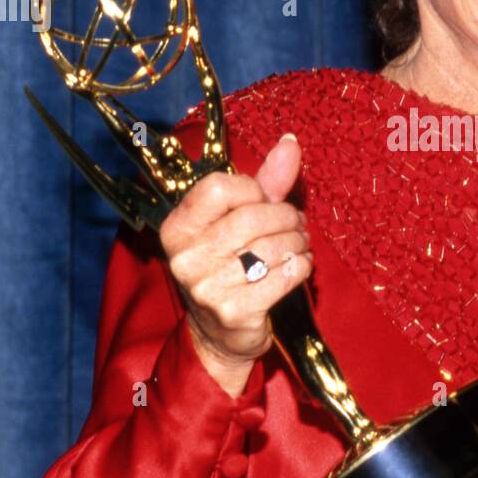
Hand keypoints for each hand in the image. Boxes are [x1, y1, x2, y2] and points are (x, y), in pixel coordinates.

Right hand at [158, 134, 312, 395]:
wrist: (219, 336)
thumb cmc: (230, 267)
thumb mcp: (237, 222)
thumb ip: (264, 183)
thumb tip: (290, 141)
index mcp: (177, 228)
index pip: (218, 188)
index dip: (253, 189)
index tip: (265, 200)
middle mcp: (185, 257)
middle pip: (251, 217)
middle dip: (286, 217)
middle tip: (297, 224)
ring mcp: (207, 287)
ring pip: (272, 247)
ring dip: (298, 242)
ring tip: (300, 245)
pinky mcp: (234, 312)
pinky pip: (283, 276)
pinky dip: (301, 267)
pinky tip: (300, 267)